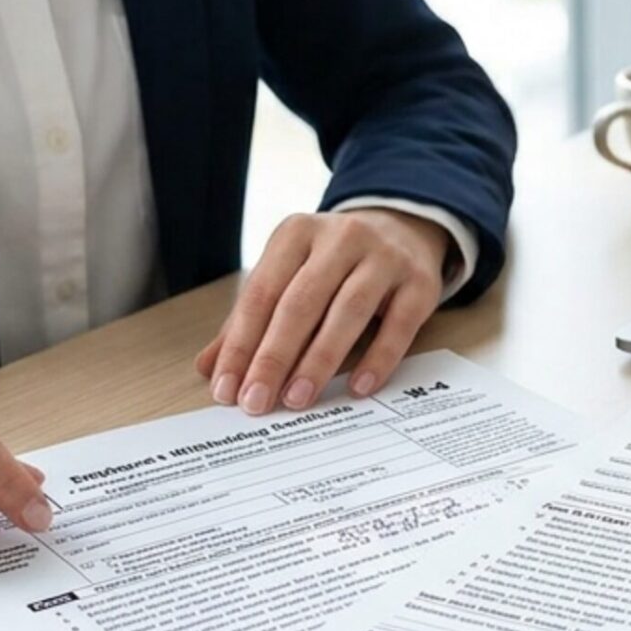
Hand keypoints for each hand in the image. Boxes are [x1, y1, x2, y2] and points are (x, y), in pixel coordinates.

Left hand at [196, 209, 450, 414]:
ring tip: (297, 399)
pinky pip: (399, 325)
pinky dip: (378, 359)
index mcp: (297, 233)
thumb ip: (251, 319)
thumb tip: (210, 368)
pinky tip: (359, 387)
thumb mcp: (291, 274)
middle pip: (300, 303)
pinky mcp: (420, 282)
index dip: (241, 343)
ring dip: (319, 361)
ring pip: (348, 312)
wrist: (404, 228)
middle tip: (256, 402)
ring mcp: (384, 257)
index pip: (262, 292)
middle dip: (274, 357)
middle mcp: (341, 238)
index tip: (227, 388)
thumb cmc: (336, 262)